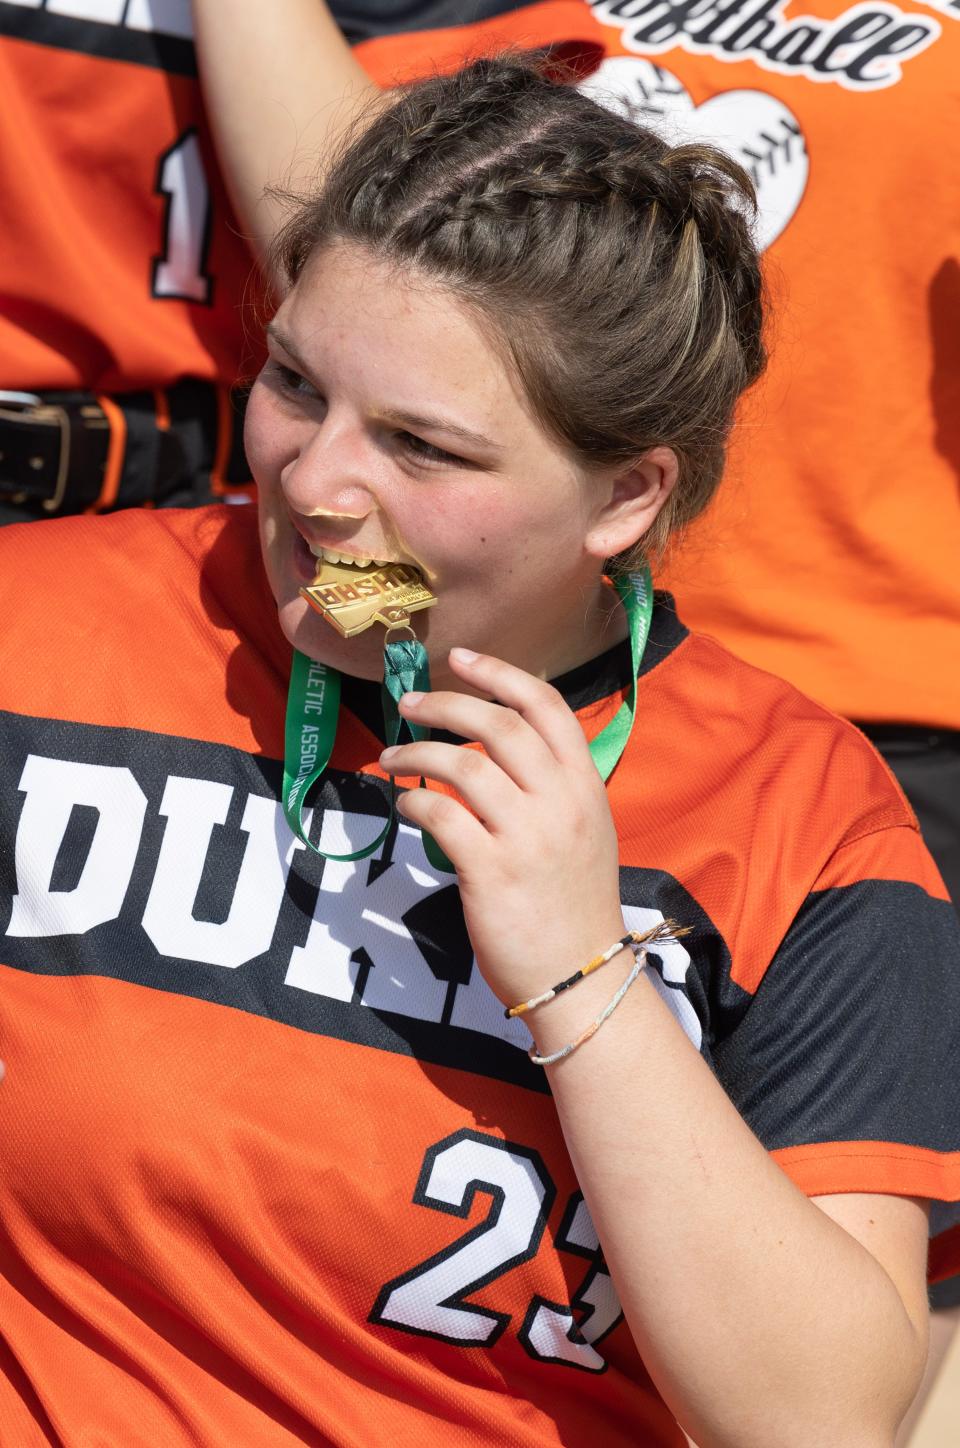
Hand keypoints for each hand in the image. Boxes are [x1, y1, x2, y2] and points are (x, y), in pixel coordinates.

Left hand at [379, 647, 626, 1008]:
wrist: (581, 976)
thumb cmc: (574, 904)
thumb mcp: (585, 831)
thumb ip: (553, 787)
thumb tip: (500, 747)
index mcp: (585, 786)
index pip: (546, 706)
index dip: (501, 673)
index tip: (460, 658)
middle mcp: (561, 802)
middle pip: (498, 724)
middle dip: (445, 703)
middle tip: (409, 702)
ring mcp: (527, 836)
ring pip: (463, 764)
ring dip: (417, 752)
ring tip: (391, 757)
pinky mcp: (491, 872)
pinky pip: (440, 815)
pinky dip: (414, 800)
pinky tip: (404, 803)